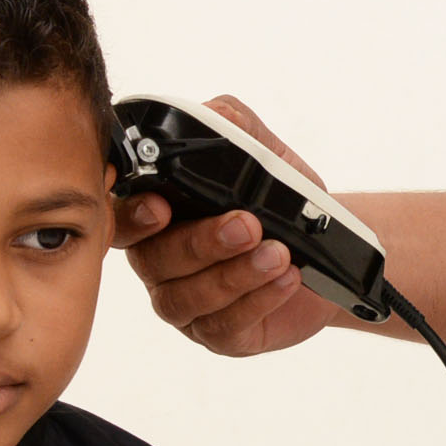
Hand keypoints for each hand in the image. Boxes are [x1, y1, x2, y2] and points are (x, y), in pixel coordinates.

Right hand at [116, 96, 346, 357]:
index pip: (122, 217)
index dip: (133, 216)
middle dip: (203, 242)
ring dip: (236, 274)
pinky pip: (224, 325)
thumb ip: (239, 129)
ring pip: (187, 298)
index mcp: (157, 214)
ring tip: (278, 253)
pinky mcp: (218, 333)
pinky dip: (257, 300)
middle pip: (156, 259)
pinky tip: (285, 279)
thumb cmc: (280, 202)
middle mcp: (159, 260)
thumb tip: (216, 111)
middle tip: (248, 224)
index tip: (161, 206)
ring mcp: (185, 302)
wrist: (323, 249)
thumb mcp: (267, 158)